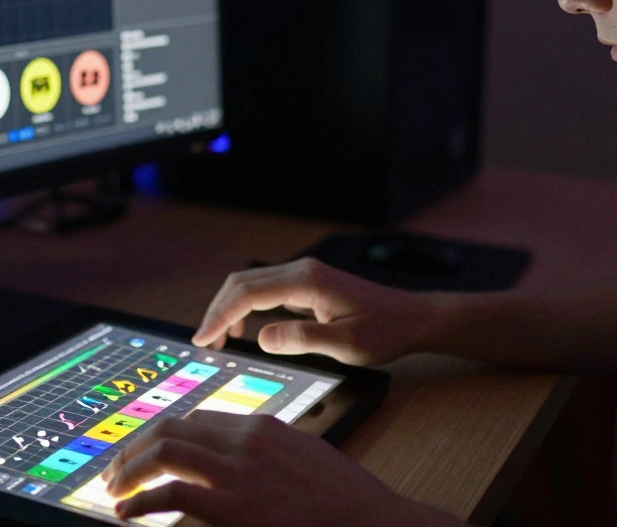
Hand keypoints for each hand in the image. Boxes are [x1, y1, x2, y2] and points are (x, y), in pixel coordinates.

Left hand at [100, 410, 460, 526]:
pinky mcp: (234, 508)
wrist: (373, 521)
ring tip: (113, 488)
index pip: (196, 419)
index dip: (162, 435)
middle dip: (135, 447)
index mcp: (263, 426)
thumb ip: (267, 457)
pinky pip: (170, 494)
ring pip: (163, 452)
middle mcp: (246, 440)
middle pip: (171, 427)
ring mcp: (239, 473)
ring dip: (128, 469)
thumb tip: (236, 470)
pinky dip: (140, 502)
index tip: (145, 454)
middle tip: (116, 469)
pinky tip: (127, 514)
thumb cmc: (345, 501)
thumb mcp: (305, 460)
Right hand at [191, 257, 436, 364]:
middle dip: (218, 311)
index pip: (248, 292)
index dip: (220, 315)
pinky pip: (265, 291)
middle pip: (242, 282)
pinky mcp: (306, 285)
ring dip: (230, 309)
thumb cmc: (385, 331)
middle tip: (205, 343)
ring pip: (251, 285)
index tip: (204, 339)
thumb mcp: (347, 344)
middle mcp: (301, 271)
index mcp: (307, 280)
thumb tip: (261, 337)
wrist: (412, 318)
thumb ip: (303, 340)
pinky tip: (243, 330)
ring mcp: (303, 276)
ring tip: (219, 340)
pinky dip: (246, 308)